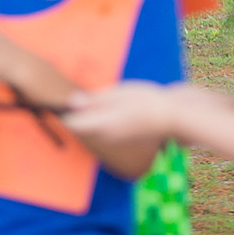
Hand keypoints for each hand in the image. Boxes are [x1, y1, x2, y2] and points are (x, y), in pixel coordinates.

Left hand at [64, 82, 186, 144]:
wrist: (175, 117)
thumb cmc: (147, 101)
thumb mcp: (118, 94)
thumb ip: (94, 100)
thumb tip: (71, 101)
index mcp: (100, 126)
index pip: (70, 123)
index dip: (63, 112)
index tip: (58, 99)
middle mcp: (104, 137)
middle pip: (80, 127)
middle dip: (76, 114)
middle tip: (76, 96)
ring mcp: (114, 140)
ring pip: (92, 129)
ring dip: (89, 116)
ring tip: (95, 100)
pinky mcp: (123, 138)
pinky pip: (104, 130)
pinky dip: (101, 120)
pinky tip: (111, 107)